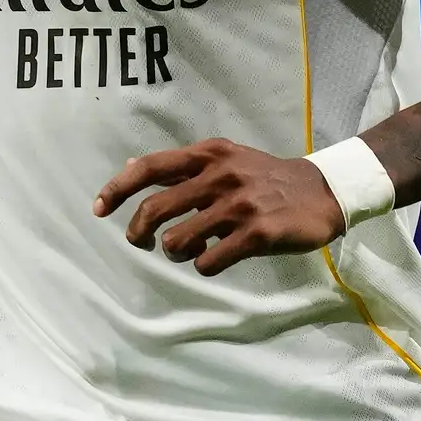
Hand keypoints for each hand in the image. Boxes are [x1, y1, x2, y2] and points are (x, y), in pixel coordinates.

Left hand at [94, 139, 343, 274]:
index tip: (98, 209)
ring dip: (174, 252)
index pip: (149, 168)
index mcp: (208, 155)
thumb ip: (182, 167)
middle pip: (155, 209)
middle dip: (138, 232)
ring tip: (188, 251)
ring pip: (177, 240)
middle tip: (141, 242)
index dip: (116, 189)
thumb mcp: (225, 159)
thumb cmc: (265, 178)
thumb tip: (129, 165)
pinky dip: (203, 265)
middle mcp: (220, 176)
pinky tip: (214, 260)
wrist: (322, 191)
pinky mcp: (257, 233)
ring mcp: (239, 205)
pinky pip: (209, 260)